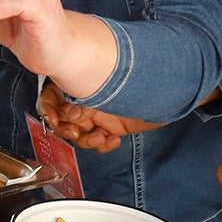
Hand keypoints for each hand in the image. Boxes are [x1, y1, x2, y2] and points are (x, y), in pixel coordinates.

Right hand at [36, 83, 162, 153]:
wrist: (173, 88)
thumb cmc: (145, 76)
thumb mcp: (107, 84)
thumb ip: (84, 98)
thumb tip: (70, 114)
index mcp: (81, 80)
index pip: (52, 95)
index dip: (48, 108)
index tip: (54, 118)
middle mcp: (87, 96)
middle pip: (63, 118)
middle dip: (67, 129)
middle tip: (77, 131)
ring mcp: (100, 112)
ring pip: (79, 134)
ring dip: (86, 139)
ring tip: (100, 136)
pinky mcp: (112, 126)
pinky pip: (98, 141)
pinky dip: (102, 145)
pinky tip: (112, 139)